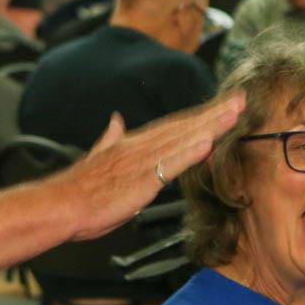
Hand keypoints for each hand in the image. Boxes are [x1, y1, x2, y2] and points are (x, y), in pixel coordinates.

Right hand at [62, 95, 245, 240]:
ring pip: (182, 139)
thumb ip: (110, 136)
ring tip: (234, 114)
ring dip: (209, 126)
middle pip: (185, 126)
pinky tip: (207, 143)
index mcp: (135, 143)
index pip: (175, 124)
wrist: (62, 204)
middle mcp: (142, 146)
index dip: (202, 114)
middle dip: (215, 113)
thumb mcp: (99, 154)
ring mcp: (142, 161)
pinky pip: (168, 164)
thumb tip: (115, 119)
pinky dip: (188, 152)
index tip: (225, 104)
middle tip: (242, 100)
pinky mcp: (141, 180)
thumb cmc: (81, 188)